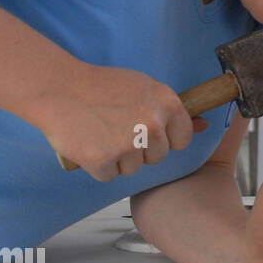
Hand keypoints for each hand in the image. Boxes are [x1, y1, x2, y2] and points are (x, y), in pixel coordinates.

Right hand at [32, 62, 206, 181]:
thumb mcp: (144, 88)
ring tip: (101, 134)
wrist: (58, 87)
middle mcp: (152, 124)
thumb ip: (171, 109)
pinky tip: (89, 145)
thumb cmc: (100, 86)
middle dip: (139, 149)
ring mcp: (128, 144)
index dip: (165, 139)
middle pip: (157, 156)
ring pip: (133, 168)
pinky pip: (109, 176)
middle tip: (117, 130)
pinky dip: (98, 166)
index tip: (148, 132)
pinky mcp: (103, 160)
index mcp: (167, 104)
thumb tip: (204, 125)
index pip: (182, 139)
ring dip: (118, 159)